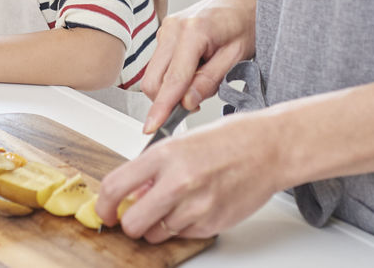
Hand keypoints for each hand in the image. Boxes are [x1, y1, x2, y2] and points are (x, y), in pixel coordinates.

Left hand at [97, 111, 280, 241]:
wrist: (268, 149)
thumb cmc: (229, 140)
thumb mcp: (180, 143)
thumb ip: (152, 169)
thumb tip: (130, 193)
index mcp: (164, 155)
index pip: (115, 187)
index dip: (104, 206)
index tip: (105, 211)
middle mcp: (178, 183)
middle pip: (133, 223)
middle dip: (131, 223)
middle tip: (136, 215)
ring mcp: (196, 207)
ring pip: (157, 233)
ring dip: (159, 225)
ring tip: (175, 204)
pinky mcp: (212, 224)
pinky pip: (182, 234)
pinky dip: (182, 226)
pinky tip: (196, 205)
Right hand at [139, 0, 256, 134]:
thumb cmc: (245, 22)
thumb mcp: (237, 55)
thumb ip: (210, 80)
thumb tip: (187, 103)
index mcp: (193, 32)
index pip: (172, 80)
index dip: (162, 108)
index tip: (152, 128)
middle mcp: (172, 29)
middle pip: (153, 81)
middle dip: (167, 101)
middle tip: (196, 105)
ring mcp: (165, 30)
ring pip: (153, 75)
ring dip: (171, 89)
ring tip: (201, 82)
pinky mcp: (164, 34)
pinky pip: (159, 66)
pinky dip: (172, 78)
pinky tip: (194, 73)